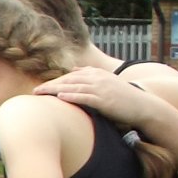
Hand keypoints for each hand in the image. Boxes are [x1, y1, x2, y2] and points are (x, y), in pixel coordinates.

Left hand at [34, 67, 168, 128]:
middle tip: (34, 92)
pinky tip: (61, 97)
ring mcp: (101, 88)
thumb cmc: (122, 97)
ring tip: (41, 94)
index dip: (54, 82)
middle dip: (50, 85)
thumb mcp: (106, 81)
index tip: (41, 88)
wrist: (142, 106)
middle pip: (68, 80)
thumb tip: (73, 71)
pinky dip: (72, 96)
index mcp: (97, 74)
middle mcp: (98, 79)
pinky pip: (85, 97)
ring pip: (74, 87)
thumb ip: (90, 75)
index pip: (70, 77)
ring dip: (55, 90)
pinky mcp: (105, 100)